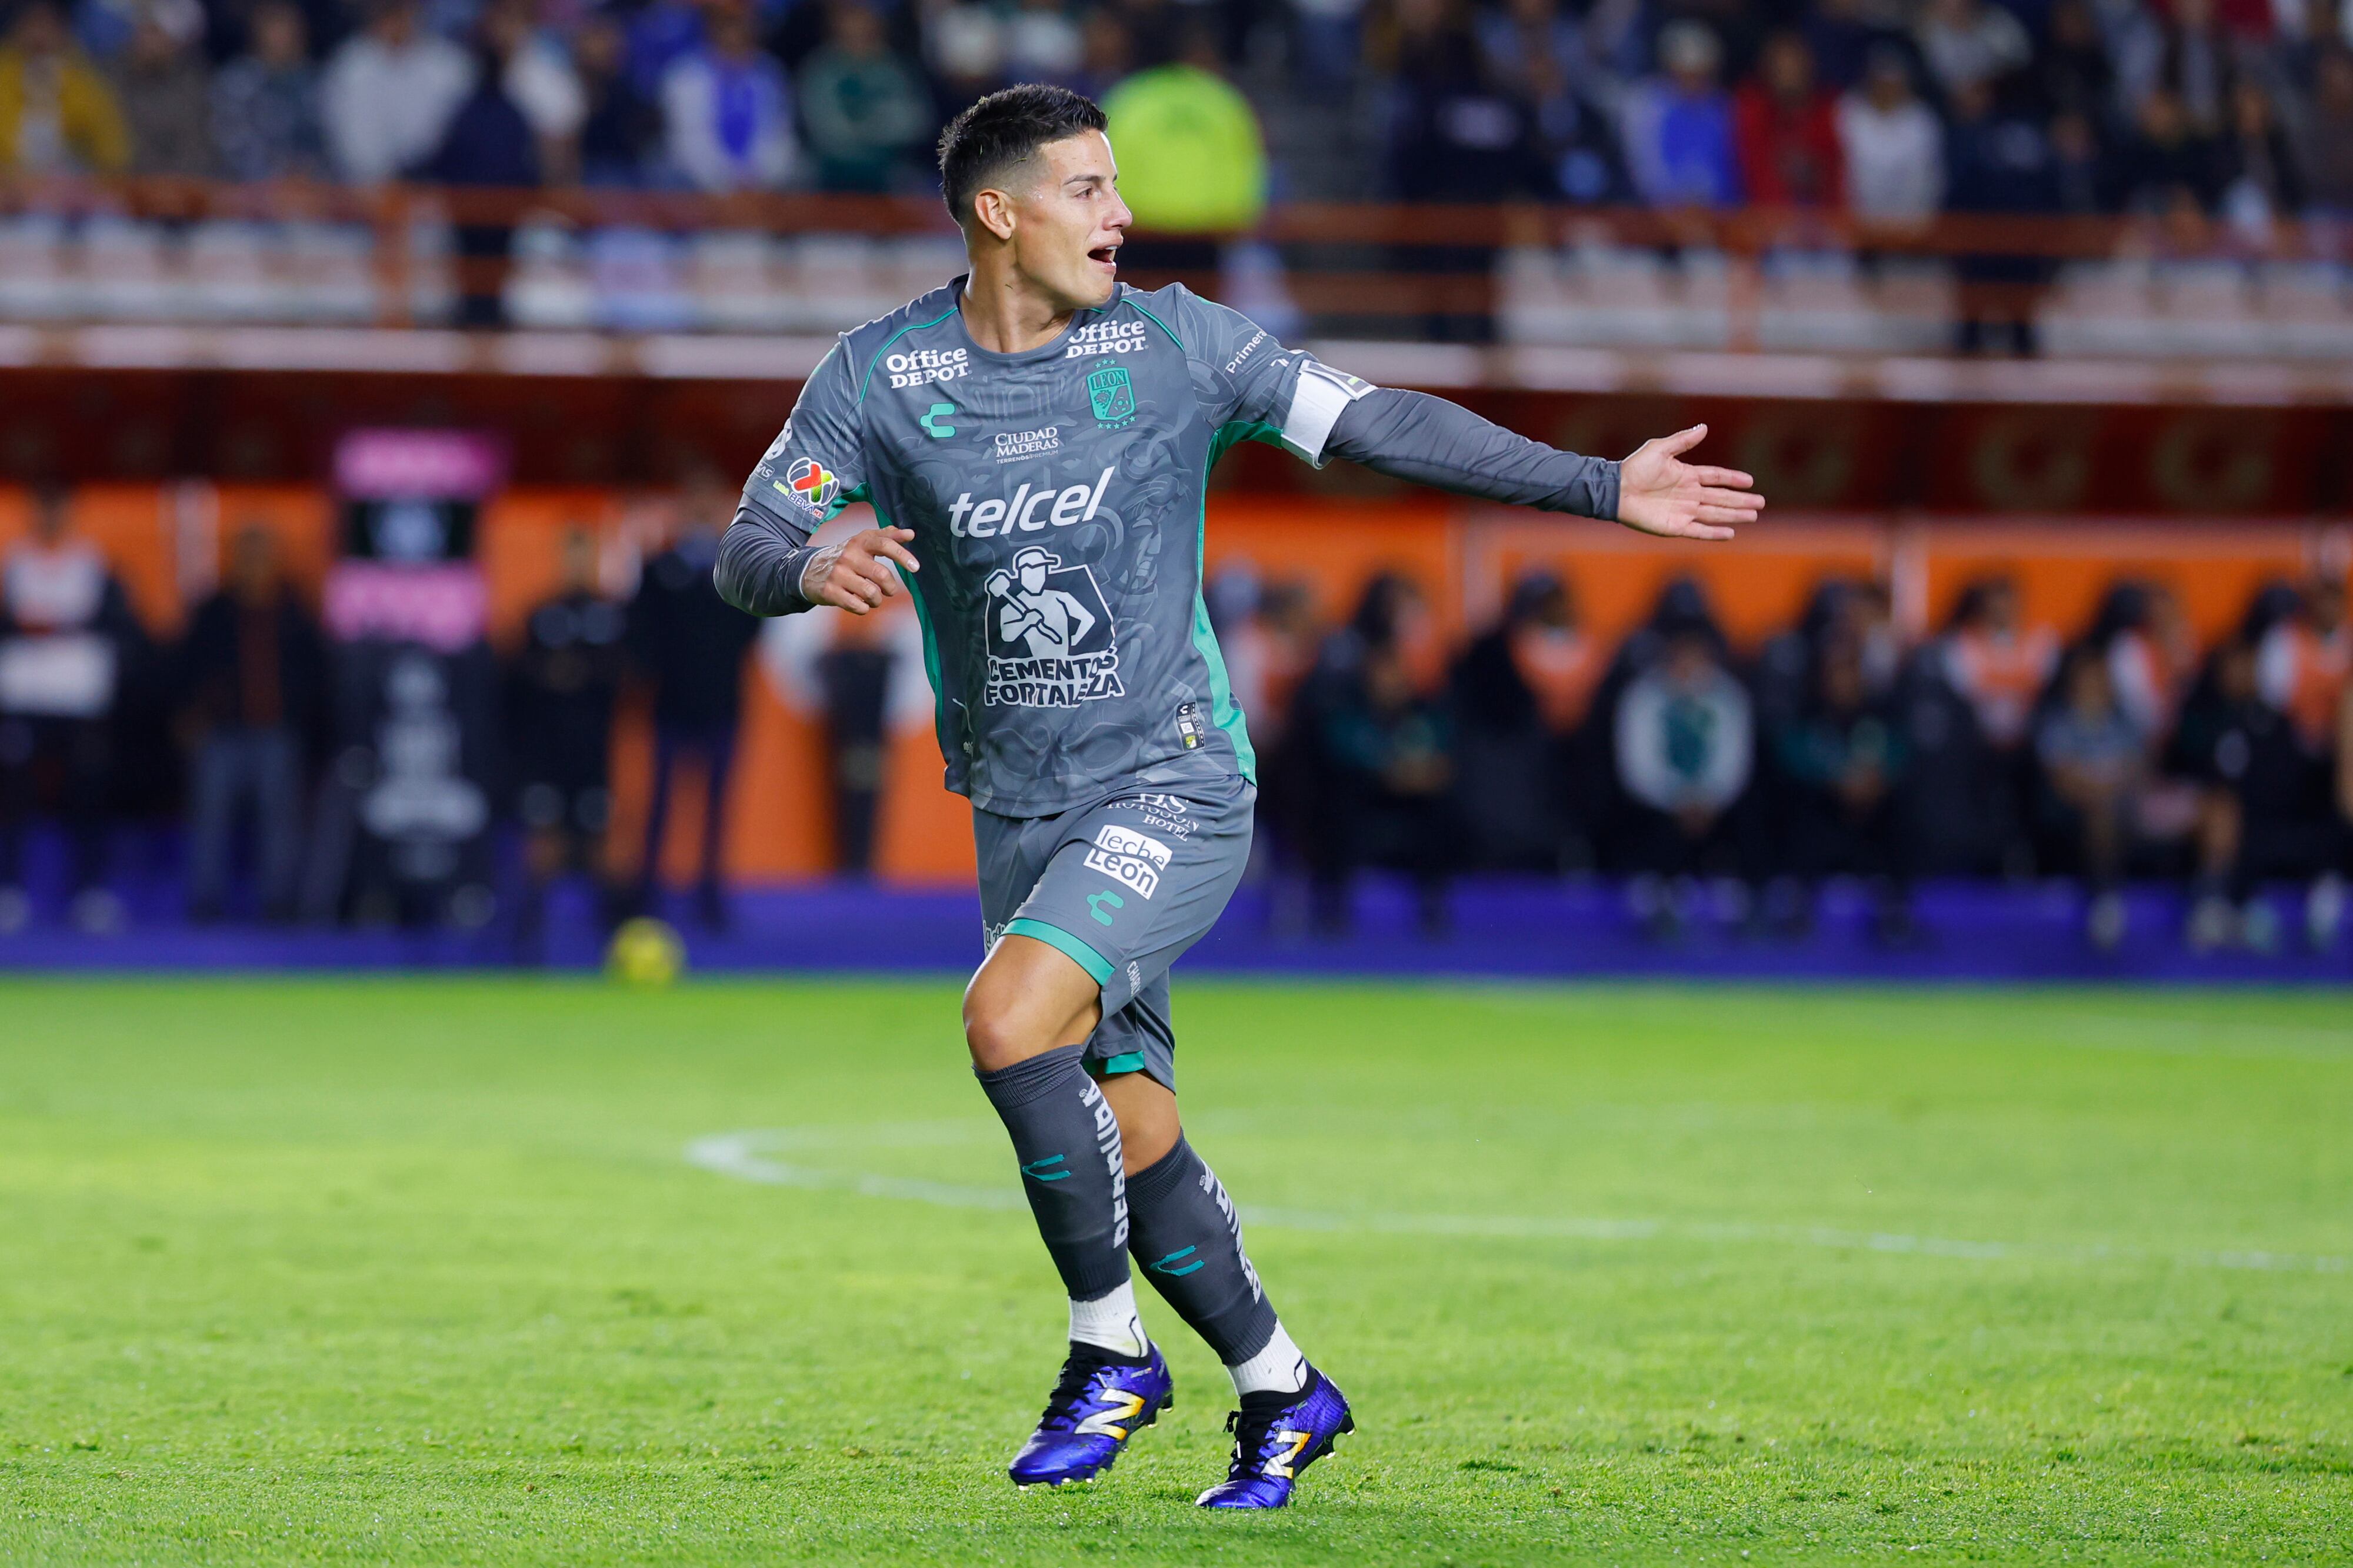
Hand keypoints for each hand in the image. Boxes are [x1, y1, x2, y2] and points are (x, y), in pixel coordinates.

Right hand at [800, 526, 917, 613]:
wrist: (809, 570)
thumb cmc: (845, 557)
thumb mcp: (861, 542)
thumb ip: (886, 536)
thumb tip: (910, 534)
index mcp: (859, 542)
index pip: (884, 544)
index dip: (902, 555)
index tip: (915, 567)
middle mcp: (848, 556)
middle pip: (881, 575)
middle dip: (891, 588)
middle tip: (889, 590)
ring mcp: (838, 574)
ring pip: (871, 593)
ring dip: (877, 601)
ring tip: (873, 599)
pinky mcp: (831, 592)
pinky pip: (858, 606)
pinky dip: (864, 608)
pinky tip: (860, 604)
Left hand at [1615, 424, 1763, 541]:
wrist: (1616, 490)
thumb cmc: (1634, 468)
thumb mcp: (1660, 449)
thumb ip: (1683, 441)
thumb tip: (1704, 427)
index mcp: (1687, 475)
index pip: (1716, 477)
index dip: (1733, 479)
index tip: (1750, 481)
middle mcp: (1688, 494)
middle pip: (1721, 498)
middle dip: (1741, 501)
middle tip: (1760, 503)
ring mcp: (1683, 511)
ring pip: (1715, 514)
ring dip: (1734, 515)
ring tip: (1753, 516)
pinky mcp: (1675, 526)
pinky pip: (1699, 531)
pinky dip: (1714, 533)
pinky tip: (1730, 533)